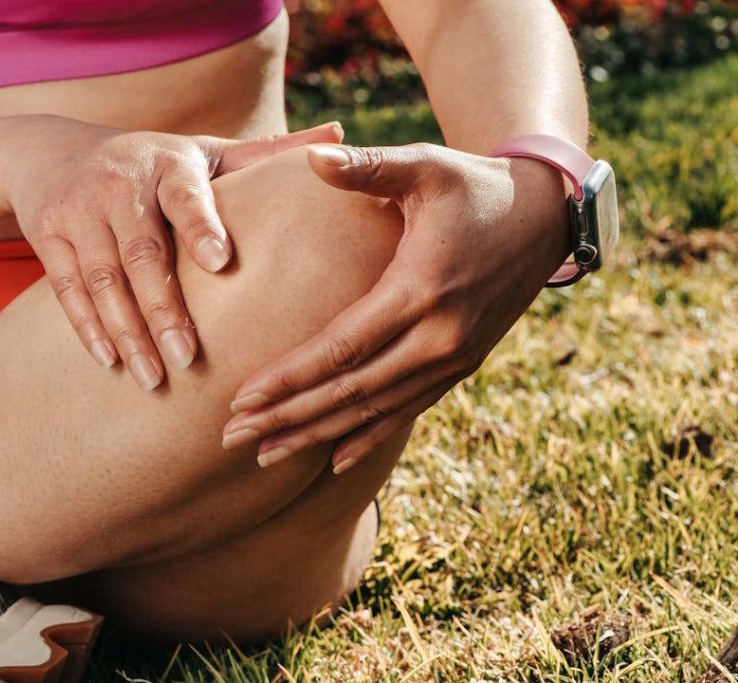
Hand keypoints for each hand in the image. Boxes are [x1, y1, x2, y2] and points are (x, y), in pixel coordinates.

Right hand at [5, 119, 342, 389]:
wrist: (50, 151)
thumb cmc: (151, 162)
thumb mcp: (203, 150)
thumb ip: (266, 154)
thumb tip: (342, 139)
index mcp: (168, 163)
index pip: (186, 195)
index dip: (200, 226)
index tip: (222, 262)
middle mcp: (120, 183)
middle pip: (141, 252)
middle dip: (164, 309)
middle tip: (189, 359)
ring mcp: (78, 210)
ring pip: (102, 278)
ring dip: (126, 331)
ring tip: (152, 379)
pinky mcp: (46, 234)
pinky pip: (66, 288)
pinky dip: (86, 327)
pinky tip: (108, 362)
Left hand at [221, 142, 571, 471]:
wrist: (544, 216)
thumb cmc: (473, 185)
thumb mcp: (425, 166)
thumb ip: (368, 167)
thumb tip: (312, 156)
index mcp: (421, 289)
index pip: (341, 348)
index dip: (289, 377)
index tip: (241, 399)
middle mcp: (439, 336)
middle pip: (350, 392)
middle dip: (288, 418)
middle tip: (233, 438)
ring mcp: (454, 358)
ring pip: (374, 410)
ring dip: (318, 436)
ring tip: (266, 456)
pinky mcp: (461, 365)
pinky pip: (407, 410)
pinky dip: (367, 435)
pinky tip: (333, 459)